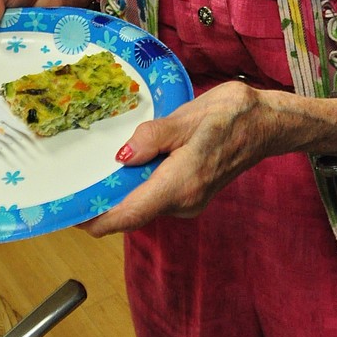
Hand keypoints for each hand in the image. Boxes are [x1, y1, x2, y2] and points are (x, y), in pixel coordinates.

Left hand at [85, 80, 336, 235]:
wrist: (268, 124)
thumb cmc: (233, 115)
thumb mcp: (188, 117)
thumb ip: (153, 138)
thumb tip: (121, 157)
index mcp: (180, 185)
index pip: (128, 216)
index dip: (95, 220)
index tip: (68, 213)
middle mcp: (183, 202)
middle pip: (131, 213)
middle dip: (102, 203)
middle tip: (72, 182)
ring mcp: (189, 201)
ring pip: (143, 205)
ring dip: (119, 192)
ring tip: (92, 170)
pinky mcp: (192, 193)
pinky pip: (156, 197)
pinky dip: (137, 186)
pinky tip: (126, 165)